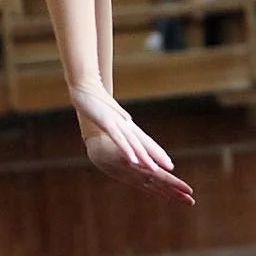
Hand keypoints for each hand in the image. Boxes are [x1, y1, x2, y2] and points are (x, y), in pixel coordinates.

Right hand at [72, 83, 194, 204]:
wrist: (86, 87)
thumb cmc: (97, 101)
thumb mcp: (110, 114)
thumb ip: (120, 119)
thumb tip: (129, 121)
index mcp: (127, 124)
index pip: (145, 139)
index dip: (157, 151)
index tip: (168, 162)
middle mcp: (126, 124)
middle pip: (144, 142)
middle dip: (157, 156)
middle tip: (170, 167)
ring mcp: (118, 123)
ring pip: (134, 143)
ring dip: (144, 157)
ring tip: (154, 169)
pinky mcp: (107, 122)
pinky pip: (119, 139)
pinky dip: (127, 150)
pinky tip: (133, 160)